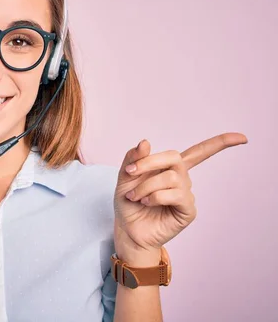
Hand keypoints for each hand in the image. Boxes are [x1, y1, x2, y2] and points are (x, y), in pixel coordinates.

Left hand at [113, 133, 247, 255]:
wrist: (127, 229)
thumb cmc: (129, 203)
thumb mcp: (126, 177)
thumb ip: (134, 158)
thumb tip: (145, 142)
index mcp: (170, 168)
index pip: (199, 152)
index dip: (220, 143)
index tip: (242, 138)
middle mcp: (182, 179)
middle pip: (175, 158)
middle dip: (150, 162)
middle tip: (130, 172)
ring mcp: (186, 195)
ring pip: (171, 177)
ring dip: (147, 185)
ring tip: (135, 196)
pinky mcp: (187, 210)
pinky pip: (176, 195)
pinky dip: (156, 196)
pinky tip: (147, 202)